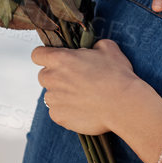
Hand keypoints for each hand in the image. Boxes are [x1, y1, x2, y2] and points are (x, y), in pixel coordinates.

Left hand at [31, 39, 154, 135]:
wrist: (123, 105)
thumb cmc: (117, 76)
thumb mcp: (109, 49)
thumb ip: (94, 45)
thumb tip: (93, 48)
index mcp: (60, 59)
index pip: (37, 54)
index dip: (46, 56)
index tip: (56, 60)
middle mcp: (52, 78)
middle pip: (44, 75)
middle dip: (56, 77)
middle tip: (77, 80)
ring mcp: (53, 99)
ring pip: (51, 95)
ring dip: (62, 95)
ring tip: (84, 97)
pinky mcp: (58, 116)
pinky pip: (58, 112)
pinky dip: (68, 111)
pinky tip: (84, 109)